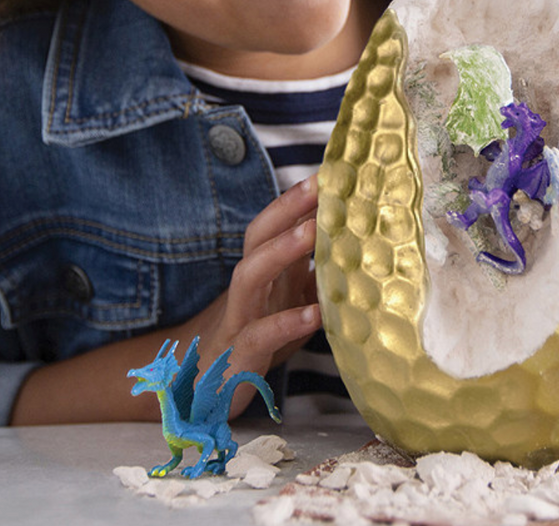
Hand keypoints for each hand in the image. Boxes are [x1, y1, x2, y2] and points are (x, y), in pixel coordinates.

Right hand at [10, 175, 321, 424]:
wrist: (201, 387)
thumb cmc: (256, 334)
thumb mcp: (289, 300)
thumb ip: (317, 272)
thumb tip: (358, 243)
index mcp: (262, 269)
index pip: (276, 223)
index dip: (299, 197)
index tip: (331, 170)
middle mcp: (247, 287)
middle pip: (258, 236)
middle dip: (287, 207)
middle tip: (321, 185)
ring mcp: (239, 318)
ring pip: (250, 275)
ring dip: (280, 249)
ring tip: (313, 231)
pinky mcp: (238, 356)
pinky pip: (258, 335)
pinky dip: (285, 322)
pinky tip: (315, 314)